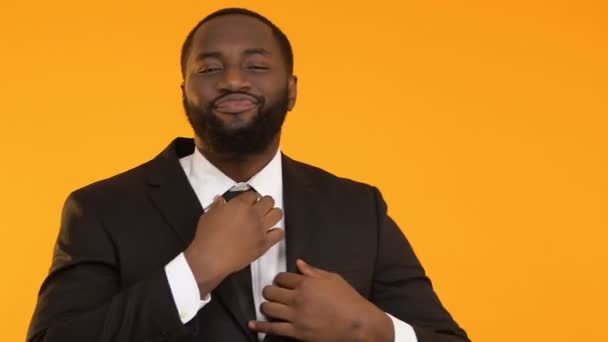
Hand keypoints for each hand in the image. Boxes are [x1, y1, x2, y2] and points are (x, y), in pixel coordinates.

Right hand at [184, 191, 283, 296]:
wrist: (211, 258)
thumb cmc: (207, 237)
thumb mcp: (208, 216)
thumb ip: (217, 206)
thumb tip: (220, 201)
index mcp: (240, 205)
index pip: (252, 194)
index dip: (250, 198)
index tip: (249, 202)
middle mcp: (253, 215)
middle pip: (269, 201)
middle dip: (264, 203)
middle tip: (259, 208)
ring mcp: (260, 229)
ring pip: (278, 214)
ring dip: (273, 214)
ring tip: (267, 218)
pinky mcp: (264, 243)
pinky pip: (279, 234)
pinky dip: (276, 232)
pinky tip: (269, 233)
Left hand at [250, 259, 393, 341]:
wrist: (357, 323)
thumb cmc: (349, 300)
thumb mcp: (333, 279)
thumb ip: (314, 271)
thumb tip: (299, 263)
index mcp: (306, 283)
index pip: (282, 277)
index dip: (280, 279)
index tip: (281, 282)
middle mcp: (297, 298)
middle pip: (271, 291)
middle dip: (270, 291)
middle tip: (272, 293)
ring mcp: (295, 316)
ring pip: (269, 308)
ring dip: (266, 305)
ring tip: (267, 305)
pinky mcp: (296, 332)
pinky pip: (273, 328)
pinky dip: (261, 326)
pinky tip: (253, 324)